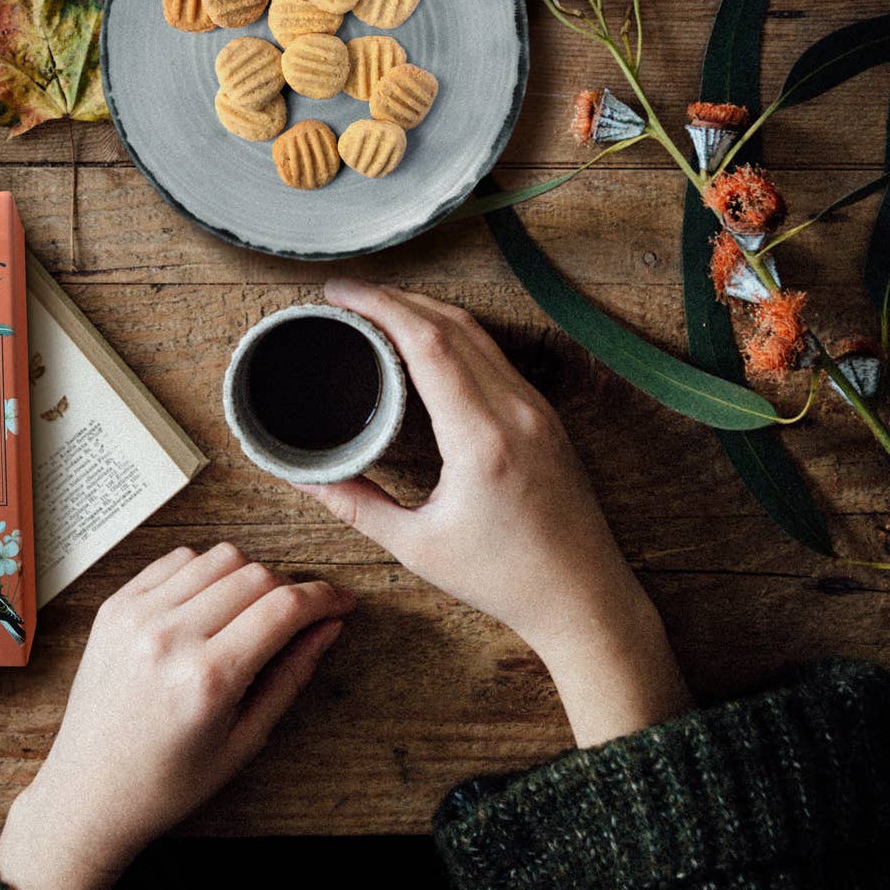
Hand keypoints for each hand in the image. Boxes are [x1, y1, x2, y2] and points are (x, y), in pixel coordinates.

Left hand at [0, 542, 352, 889]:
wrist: (88, 793)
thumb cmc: (168, 781)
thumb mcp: (245, 741)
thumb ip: (291, 675)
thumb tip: (329, 626)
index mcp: (207, 679)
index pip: (285, 607)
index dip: (324, 597)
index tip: (341, 601)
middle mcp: (170, 637)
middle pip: (257, 575)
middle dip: (289, 590)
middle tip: (296, 618)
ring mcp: (137, 616)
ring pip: (219, 557)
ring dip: (248, 576)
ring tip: (248, 614)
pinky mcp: (115, 606)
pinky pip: (177, 560)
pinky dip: (205, 572)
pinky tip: (209, 605)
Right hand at [298, 278, 689, 748]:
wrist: (584, 597)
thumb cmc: (504, 578)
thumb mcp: (418, 545)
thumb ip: (356, 505)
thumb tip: (305, 476)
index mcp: (482, 439)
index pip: (428, 342)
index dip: (381, 306)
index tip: (341, 292)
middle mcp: (516, 411)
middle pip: (451, 323)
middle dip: (395, 299)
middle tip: (347, 295)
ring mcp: (536, 409)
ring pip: (477, 332)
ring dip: (425, 311)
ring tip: (377, 309)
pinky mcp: (545, 415)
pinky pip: (493, 354)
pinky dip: (452, 334)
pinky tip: (424, 342)